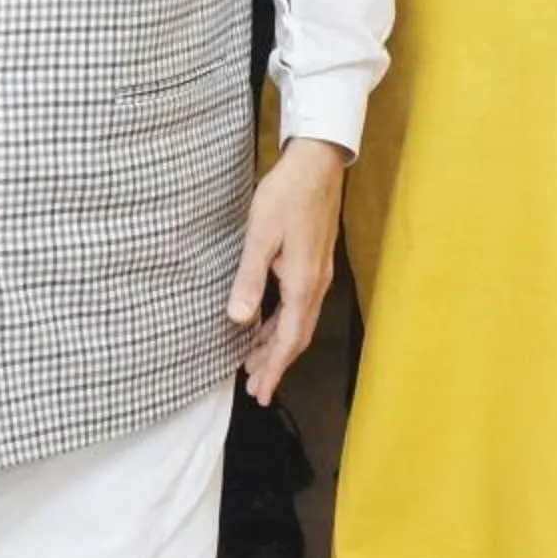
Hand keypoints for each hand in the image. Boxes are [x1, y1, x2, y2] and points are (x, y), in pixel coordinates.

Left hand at [232, 137, 344, 405]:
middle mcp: (316, 285)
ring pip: (299, 322)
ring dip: (278, 345)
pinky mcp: (313, 262)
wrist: (317, 165)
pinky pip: (299, 305)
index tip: (261, 392)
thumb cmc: (286, 196)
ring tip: (256, 364)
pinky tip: (266, 324)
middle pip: (297, 337)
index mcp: (303, 284)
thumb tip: (239, 320)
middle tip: (256, 390)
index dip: (274, 368)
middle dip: (276, 364)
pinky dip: (282, 323)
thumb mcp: (260, 237)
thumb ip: (250, 280)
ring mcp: (318, 274)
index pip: (289, 339)